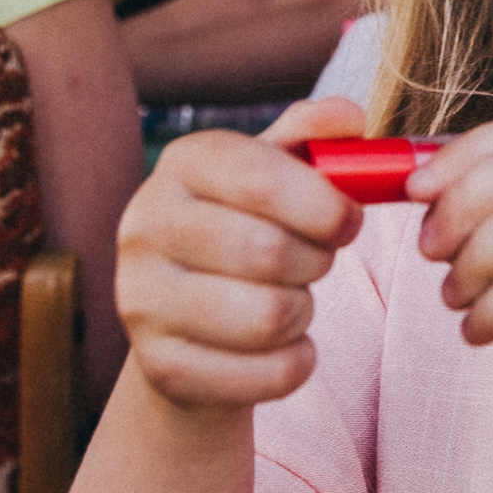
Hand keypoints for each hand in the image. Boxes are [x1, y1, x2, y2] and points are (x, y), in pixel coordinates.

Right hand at [113, 96, 367, 410]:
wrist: (189, 320)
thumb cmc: (248, 227)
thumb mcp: (277, 170)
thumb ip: (315, 137)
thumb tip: (350, 118)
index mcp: (181, 164)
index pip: (261, 179)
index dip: (325, 204)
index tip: (351, 221)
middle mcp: (144, 226)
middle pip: (270, 252)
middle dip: (318, 261)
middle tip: (316, 262)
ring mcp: (141, 301)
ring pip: (270, 317)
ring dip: (304, 312)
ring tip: (292, 300)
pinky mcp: (159, 368)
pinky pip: (267, 375)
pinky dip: (296, 364)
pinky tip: (282, 346)